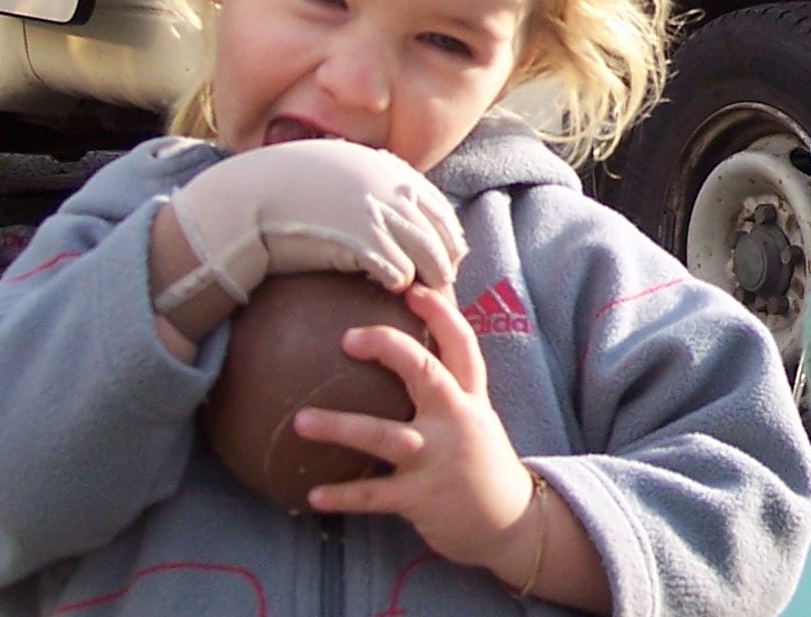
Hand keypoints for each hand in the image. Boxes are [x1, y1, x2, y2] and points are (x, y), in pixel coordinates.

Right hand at [165, 138, 465, 306]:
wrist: (249, 198)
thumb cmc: (283, 187)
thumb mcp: (335, 166)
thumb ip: (366, 178)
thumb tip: (385, 196)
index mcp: (388, 169)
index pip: (437, 207)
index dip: (443, 235)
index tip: (444, 256)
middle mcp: (392, 187)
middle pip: (441, 233)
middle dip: (444, 260)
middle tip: (439, 284)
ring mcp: (380, 214)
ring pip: (428, 257)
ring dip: (427, 279)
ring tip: (419, 296)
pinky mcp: (363, 243)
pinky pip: (399, 273)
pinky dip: (399, 285)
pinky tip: (386, 292)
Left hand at [299, 286, 609, 608]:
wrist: (510, 522)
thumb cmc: (480, 461)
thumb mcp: (474, 416)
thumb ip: (448, 385)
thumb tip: (409, 346)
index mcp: (470, 397)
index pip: (461, 343)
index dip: (439, 312)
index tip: (412, 287)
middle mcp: (457, 420)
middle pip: (425, 372)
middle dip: (388, 348)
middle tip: (346, 338)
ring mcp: (439, 459)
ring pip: (385, 436)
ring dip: (340, 427)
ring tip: (300, 421)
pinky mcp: (423, 497)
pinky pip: (375, 494)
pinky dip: (342, 494)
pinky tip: (311, 496)